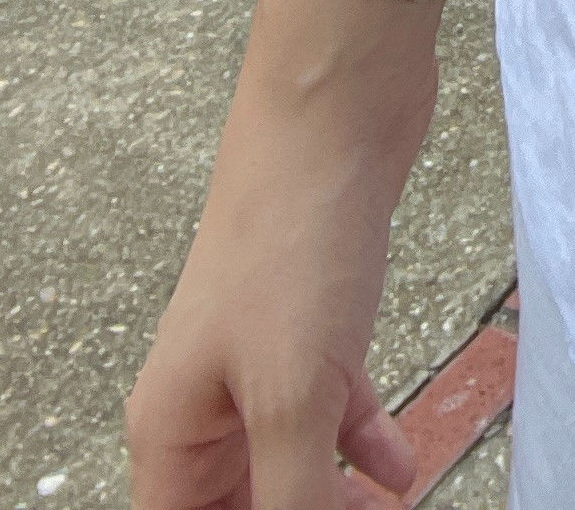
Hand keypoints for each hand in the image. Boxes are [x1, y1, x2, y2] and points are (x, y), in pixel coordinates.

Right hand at [132, 0, 529, 504]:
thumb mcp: (293, 396)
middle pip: (236, 504)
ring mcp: (261, 354)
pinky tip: (402, 471)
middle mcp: (204, 397)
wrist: (337, 104)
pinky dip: (363, 446)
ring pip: (289, 462)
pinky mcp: (316, 316)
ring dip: (331, 500)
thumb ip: (292, 499)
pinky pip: (331, 409)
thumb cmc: (293, 236)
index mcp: (171, 429)